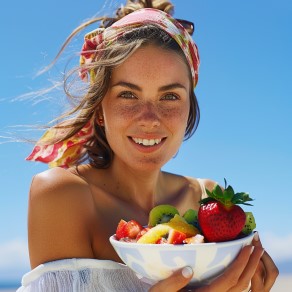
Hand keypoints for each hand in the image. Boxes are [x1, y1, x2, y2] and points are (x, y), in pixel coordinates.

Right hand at [149, 235, 277, 291]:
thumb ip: (173, 283)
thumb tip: (188, 269)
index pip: (229, 280)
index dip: (241, 263)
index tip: (248, 246)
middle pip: (241, 285)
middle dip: (252, 264)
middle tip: (258, 245)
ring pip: (240, 289)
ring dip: (250, 269)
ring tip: (254, 252)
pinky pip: (233, 289)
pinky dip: (242, 275)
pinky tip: (241, 263)